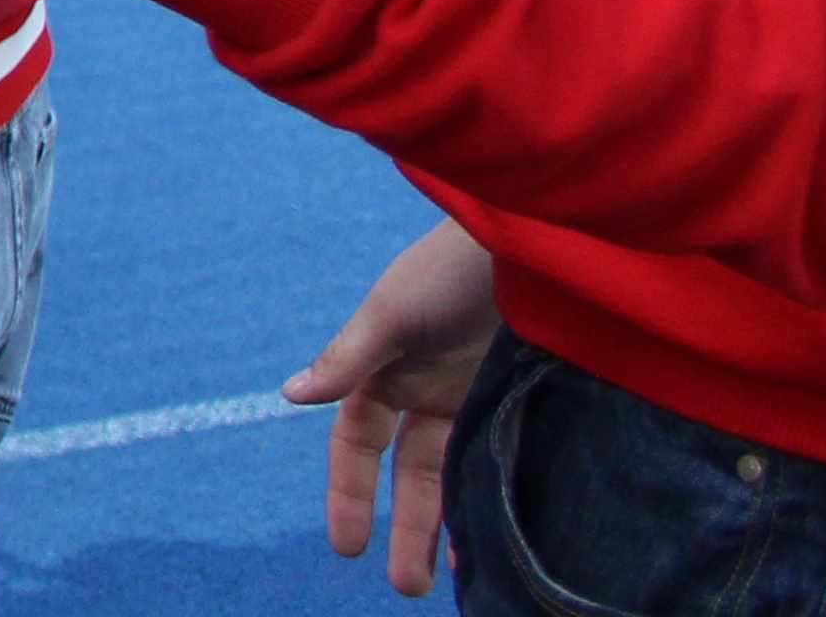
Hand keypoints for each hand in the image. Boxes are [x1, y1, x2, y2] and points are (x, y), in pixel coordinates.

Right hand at [285, 222, 496, 596]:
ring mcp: (472, 397)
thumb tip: (293, 395)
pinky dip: (494, 497)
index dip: (350, 493)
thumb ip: (349, 358)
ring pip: (455, 476)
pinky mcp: (515, 398)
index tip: (348, 545)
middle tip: (406, 586)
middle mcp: (424, 391)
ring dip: (450, 525)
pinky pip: (497, 461)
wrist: (532, 243)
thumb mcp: (393, 313)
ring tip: (455, 584)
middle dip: (405, 528)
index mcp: (383, 371)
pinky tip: (503, 533)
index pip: (357, 446)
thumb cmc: (450, 269)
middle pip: (408, 475)